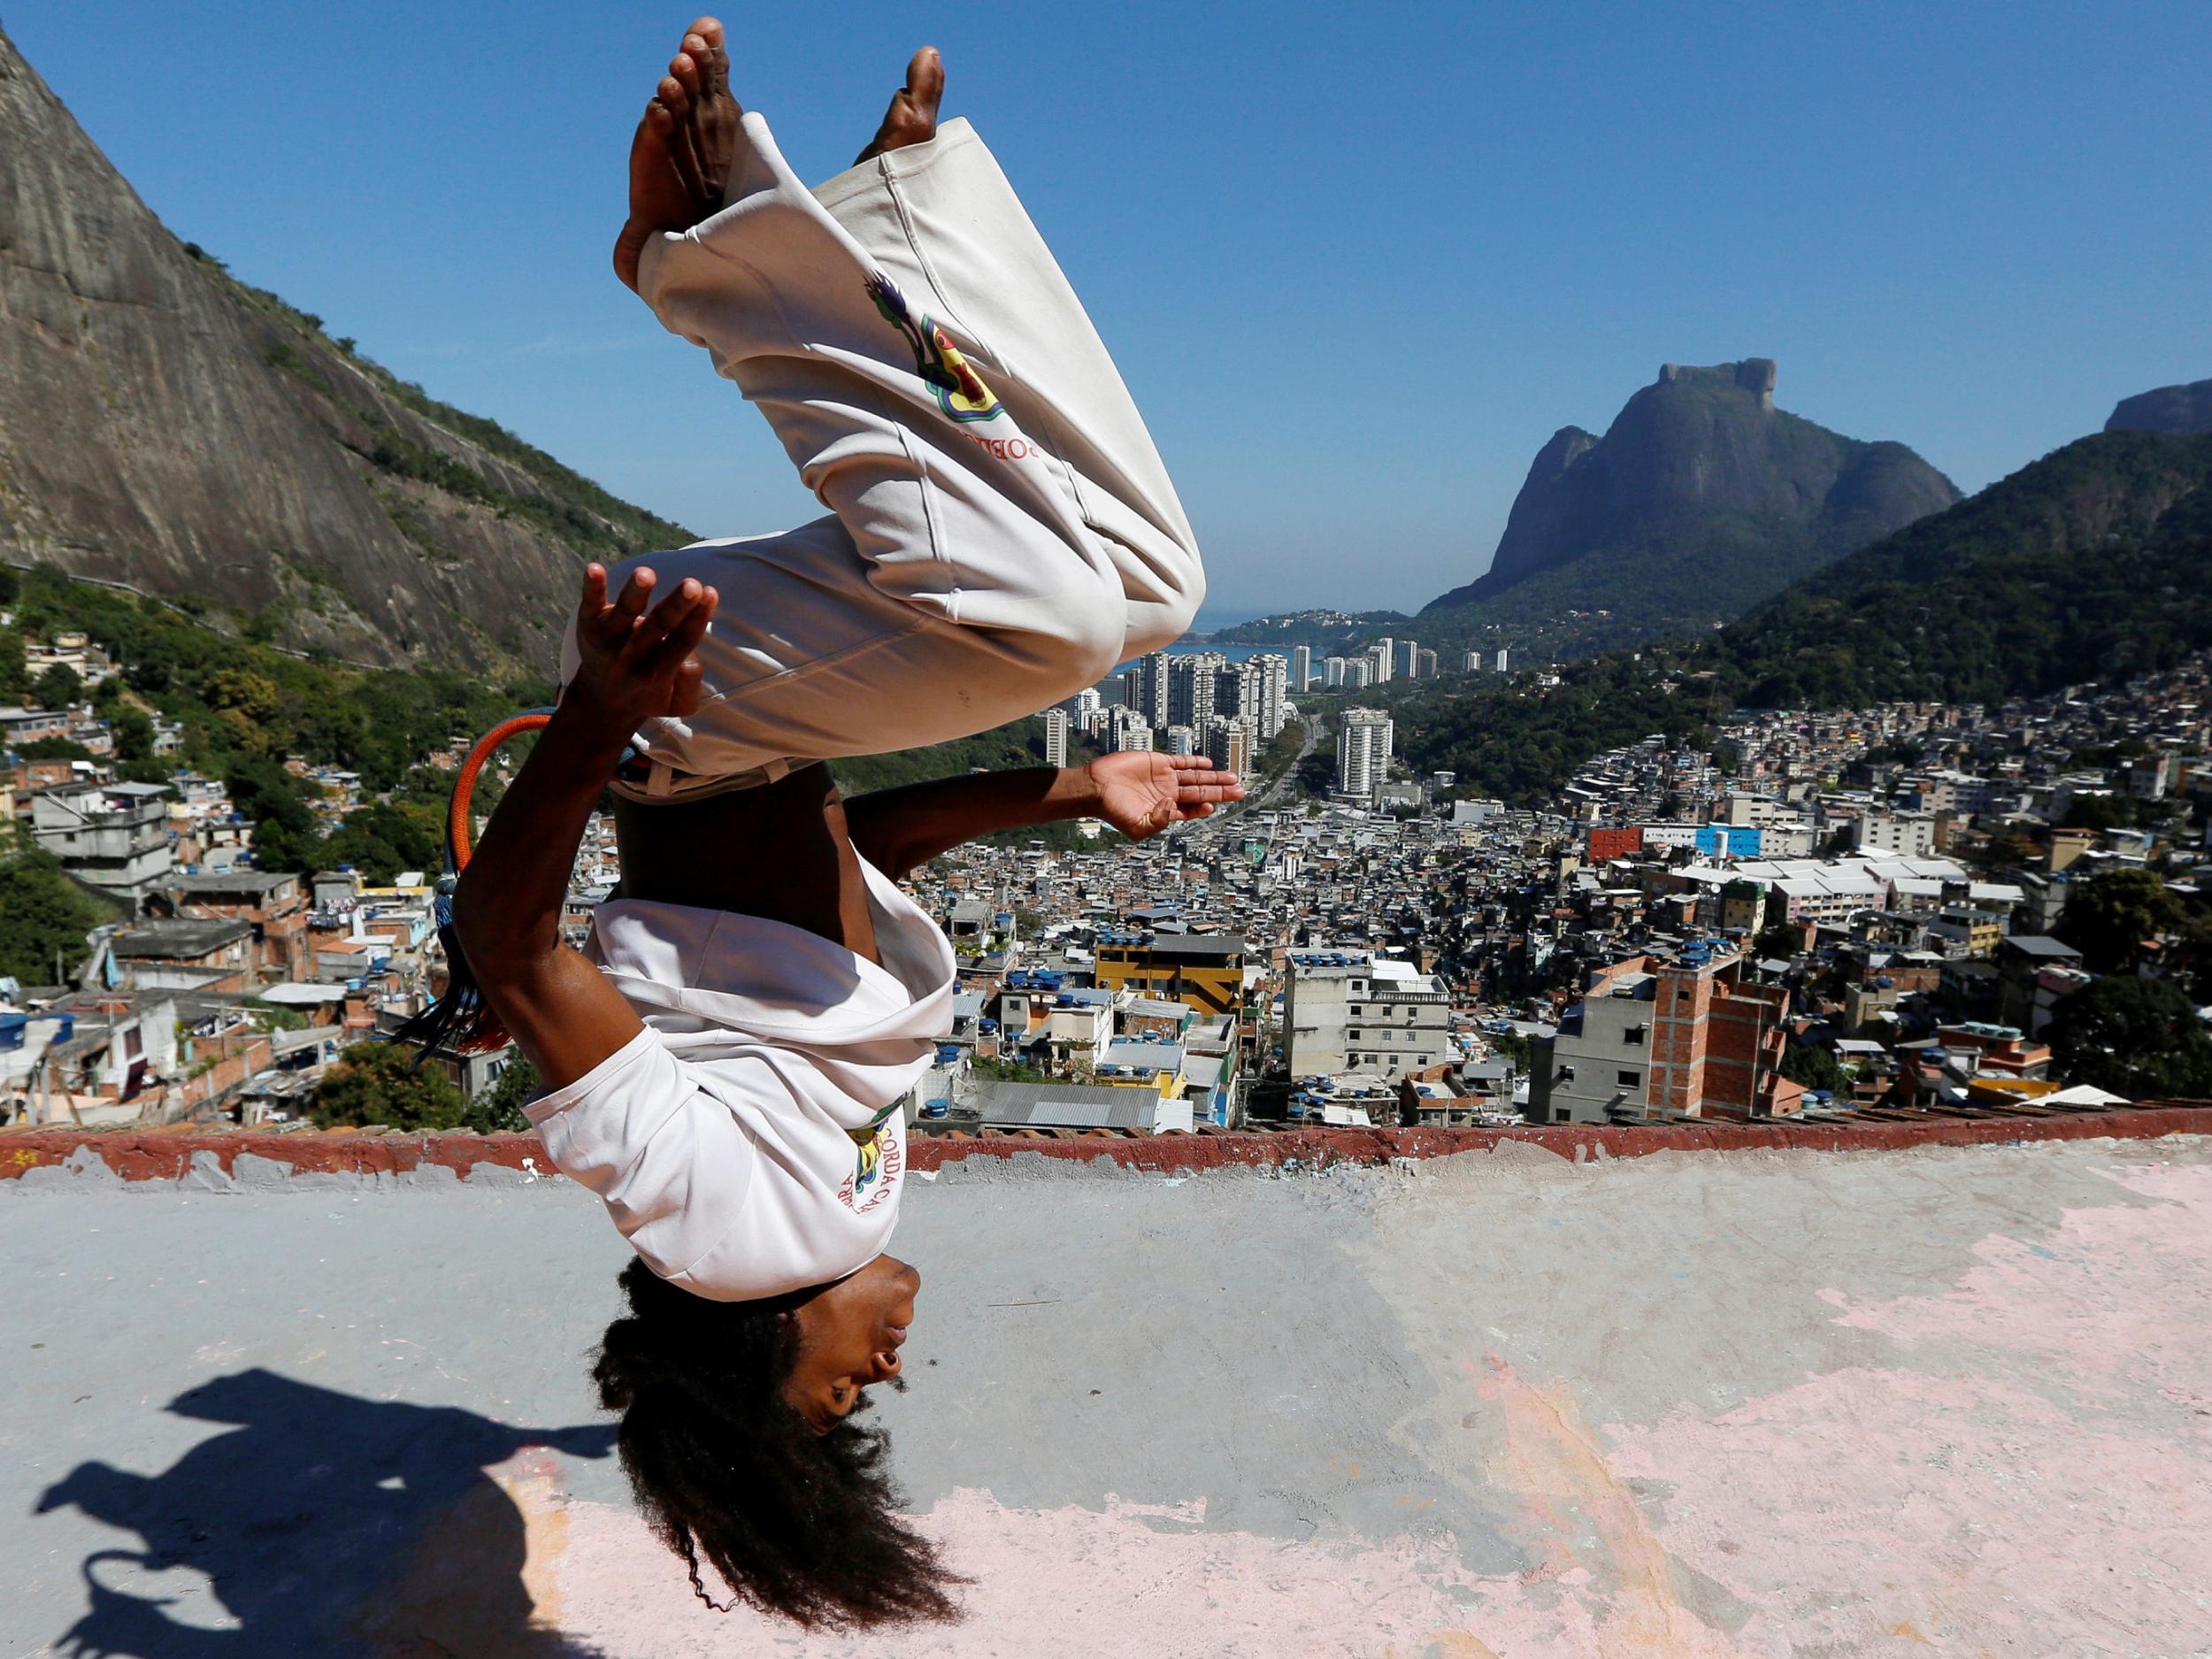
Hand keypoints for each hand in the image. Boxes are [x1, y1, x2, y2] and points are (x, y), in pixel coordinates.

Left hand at [568, 564, 717, 732]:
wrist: (601, 700)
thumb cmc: (650, 692)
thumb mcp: (677, 705)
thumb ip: (690, 685)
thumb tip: (689, 658)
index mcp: (657, 675)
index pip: (681, 643)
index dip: (697, 619)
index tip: (710, 593)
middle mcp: (631, 657)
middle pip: (657, 627)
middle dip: (675, 606)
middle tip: (692, 585)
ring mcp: (607, 640)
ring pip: (623, 615)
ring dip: (635, 593)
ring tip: (646, 574)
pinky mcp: (588, 625)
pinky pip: (588, 604)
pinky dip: (592, 587)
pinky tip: (594, 568)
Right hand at [1085, 752, 1244, 839]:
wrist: (1096, 787)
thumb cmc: (1113, 810)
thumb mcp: (1137, 826)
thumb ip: (1159, 821)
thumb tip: (1174, 806)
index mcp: (1166, 810)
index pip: (1192, 810)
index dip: (1205, 808)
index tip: (1214, 806)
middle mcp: (1169, 793)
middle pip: (1201, 792)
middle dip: (1221, 792)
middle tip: (1240, 791)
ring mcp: (1165, 777)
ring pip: (1196, 776)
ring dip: (1214, 777)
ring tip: (1233, 778)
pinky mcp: (1158, 762)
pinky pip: (1181, 761)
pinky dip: (1195, 761)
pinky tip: (1208, 762)